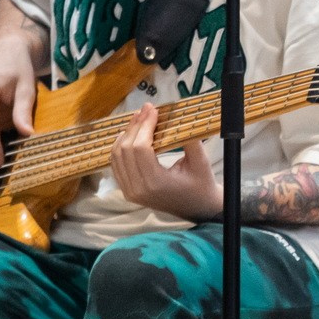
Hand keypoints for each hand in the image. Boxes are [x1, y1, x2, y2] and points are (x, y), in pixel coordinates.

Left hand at [109, 105, 223, 219]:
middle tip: (146, 109)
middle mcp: (138, 189)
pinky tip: (130, 135)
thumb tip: (178, 115)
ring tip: (139, 118)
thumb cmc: (202, 185)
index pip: (140, 148)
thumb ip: (189, 139)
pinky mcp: (128, 191)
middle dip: (135, 126)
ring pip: (116, 156)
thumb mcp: (201, 162)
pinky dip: (120, 147)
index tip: (153, 109)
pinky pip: (116, 165)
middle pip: (126, 150)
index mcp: (155, 183)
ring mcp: (130, 192)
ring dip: (126, 134)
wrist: (198, 209)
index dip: (144, 125)